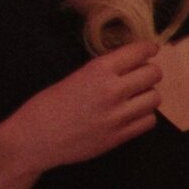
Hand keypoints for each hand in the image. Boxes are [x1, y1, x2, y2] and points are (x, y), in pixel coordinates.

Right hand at [0, 40, 161, 175]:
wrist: (33, 139)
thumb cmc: (46, 106)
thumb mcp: (75, 77)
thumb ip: (104, 71)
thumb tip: (131, 63)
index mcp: (98, 70)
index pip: (139, 52)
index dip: (147, 49)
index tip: (149, 50)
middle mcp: (111, 90)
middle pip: (153, 74)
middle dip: (149, 73)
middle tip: (139, 77)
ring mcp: (117, 116)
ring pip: (155, 98)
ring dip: (147, 95)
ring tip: (134, 98)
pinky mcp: (119, 137)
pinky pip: (149, 121)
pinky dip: (143, 116)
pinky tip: (130, 115)